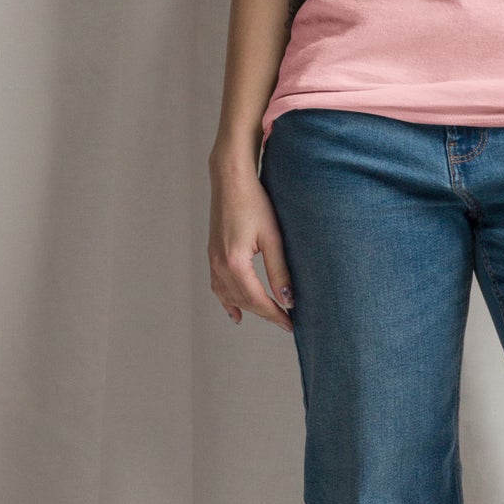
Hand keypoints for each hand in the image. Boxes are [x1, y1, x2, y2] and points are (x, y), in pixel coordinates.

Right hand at [208, 161, 294, 330]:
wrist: (231, 180)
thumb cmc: (254, 202)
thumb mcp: (273, 237)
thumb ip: (279, 270)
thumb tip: (287, 299)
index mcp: (235, 263)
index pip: (258, 300)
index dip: (275, 315)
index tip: (290, 324)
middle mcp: (220, 265)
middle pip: (244, 301)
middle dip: (265, 313)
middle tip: (285, 321)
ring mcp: (213, 260)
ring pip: (229, 296)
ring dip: (247, 309)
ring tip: (266, 317)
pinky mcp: (213, 253)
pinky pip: (217, 286)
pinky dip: (227, 301)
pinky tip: (235, 311)